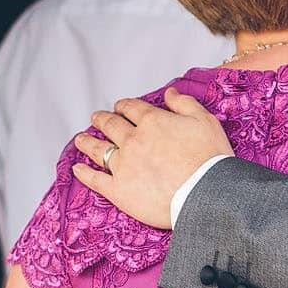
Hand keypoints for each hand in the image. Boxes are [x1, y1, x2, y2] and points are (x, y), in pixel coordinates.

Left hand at [72, 89, 232, 228]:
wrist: (206, 194)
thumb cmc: (210, 158)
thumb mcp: (204, 121)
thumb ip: (184, 104)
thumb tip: (170, 92)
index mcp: (152, 121)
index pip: (132, 108)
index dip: (124, 106)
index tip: (120, 107)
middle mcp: (133, 140)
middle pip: (111, 125)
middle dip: (102, 120)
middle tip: (96, 118)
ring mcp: (123, 165)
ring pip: (99, 149)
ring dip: (87, 142)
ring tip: (80, 139)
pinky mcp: (118, 189)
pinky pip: (95, 179)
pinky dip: (84, 173)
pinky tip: (77, 169)